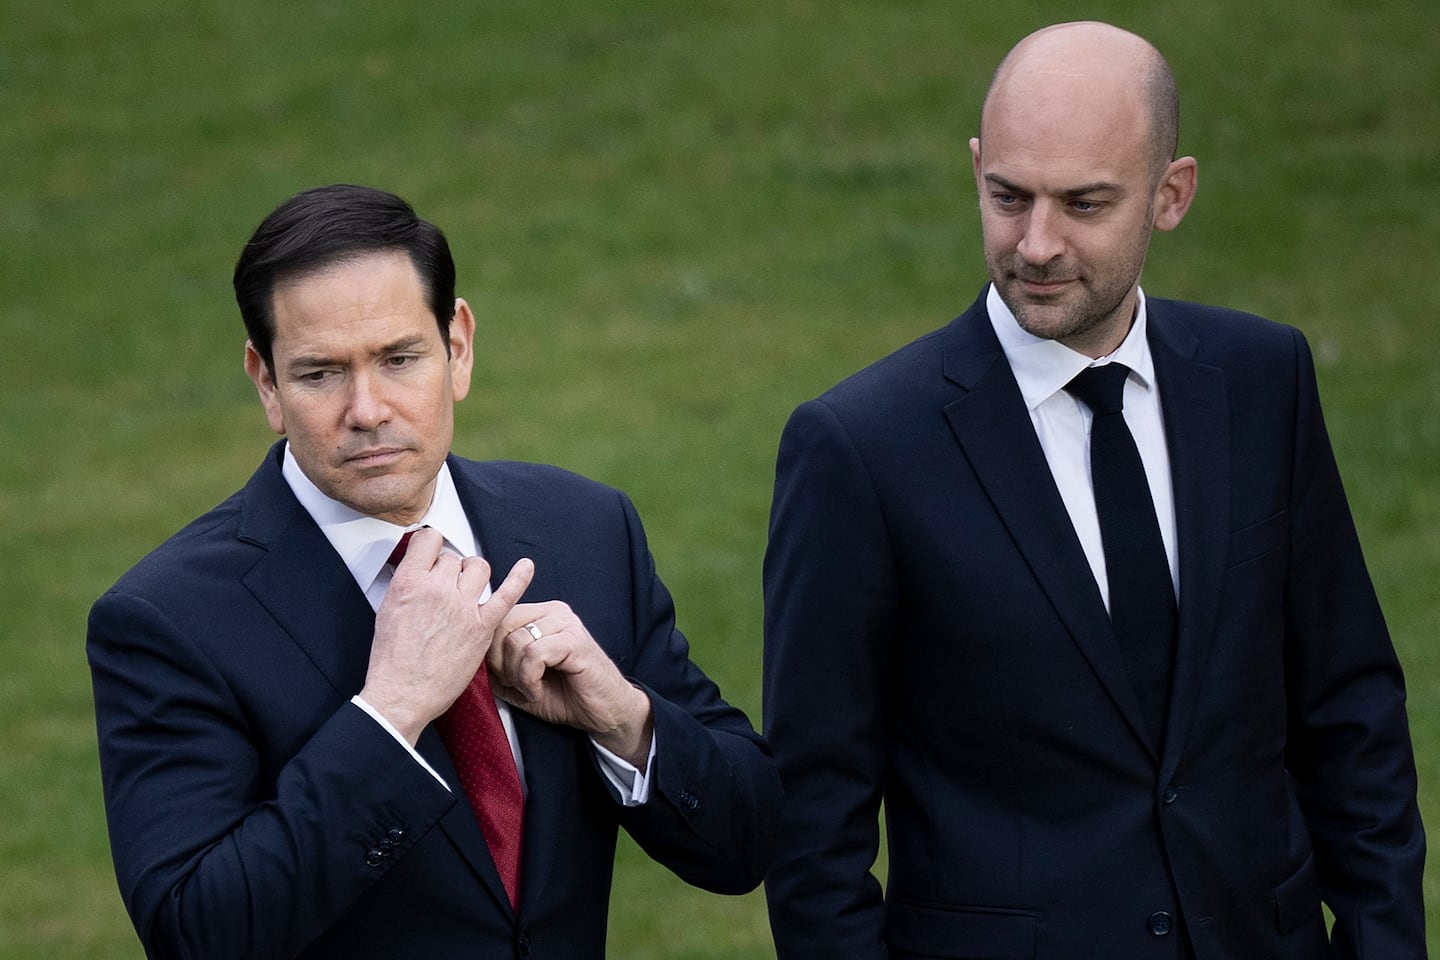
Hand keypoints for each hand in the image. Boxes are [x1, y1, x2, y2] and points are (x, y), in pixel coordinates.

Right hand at [360, 528, 534, 743]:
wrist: (403, 695)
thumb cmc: (393, 661)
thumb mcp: (387, 611)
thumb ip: (407, 586)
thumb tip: (418, 572)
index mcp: (408, 583)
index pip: (429, 540)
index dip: (432, 545)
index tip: (434, 553)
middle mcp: (437, 590)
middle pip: (454, 558)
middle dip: (450, 570)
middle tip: (445, 589)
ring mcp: (462, 608)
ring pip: (479, 567)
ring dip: (474, 575)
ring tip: (467, 591)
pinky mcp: (482, 627)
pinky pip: (507, 594)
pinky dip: (519, 578)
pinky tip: (526, 568)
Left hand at [489, 601, 653, 767]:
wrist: (604, 713)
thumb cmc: (565, 696)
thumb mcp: (520, 680)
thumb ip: (498, 664)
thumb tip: (473, 656)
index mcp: (539, 614)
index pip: (496, 619)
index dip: (490, 653)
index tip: (503, 677)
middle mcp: (552, 612)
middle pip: (501, 626)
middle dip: (500, 663)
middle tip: (516, 684)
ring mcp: (566, 623)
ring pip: (516, 641)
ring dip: (516, 675)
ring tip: (531, 689)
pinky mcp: (575, 640)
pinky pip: (535, 654)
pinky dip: (529, 679)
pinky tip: (538, 691)